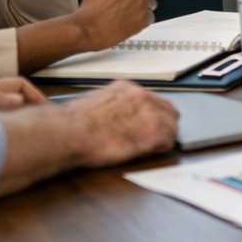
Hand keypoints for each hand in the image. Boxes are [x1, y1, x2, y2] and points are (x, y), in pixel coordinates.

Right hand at [63, 82, 178, 166]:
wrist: (70, 131)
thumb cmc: (73, 122)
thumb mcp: (96, 101)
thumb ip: (114, 104)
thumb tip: (118, 114)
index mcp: (127, 88)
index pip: (154, 99)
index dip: (155, 114)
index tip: (153, 122)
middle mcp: (141, 96)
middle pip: (169, 110)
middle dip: (165, 124)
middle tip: (158, 137)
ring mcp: (148, 113)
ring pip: (172, 126)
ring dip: (164, 138)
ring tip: (151, 148)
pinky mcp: (151, 132)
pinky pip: (168, 141)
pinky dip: (161, 148)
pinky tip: (149, 152)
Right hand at [72, 0, 157, 50]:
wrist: (87, 29)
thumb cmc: (90, 8)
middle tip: (135, 2)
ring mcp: (142, 2)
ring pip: (152, 3)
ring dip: (144, 8)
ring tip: (128, 15)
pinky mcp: (144, 17)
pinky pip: (150, 17)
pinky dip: (142, 21)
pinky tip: (129, 23)